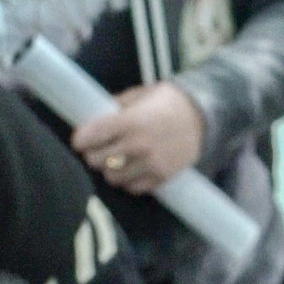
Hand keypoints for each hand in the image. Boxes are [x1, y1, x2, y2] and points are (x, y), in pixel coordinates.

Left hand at [68, 83, 209, 195]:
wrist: (203, 116)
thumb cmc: (167, 102)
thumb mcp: (139, 95)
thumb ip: (115, 107)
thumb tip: (92, 119)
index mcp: (130, 120)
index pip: (92, 135)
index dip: (80, 139)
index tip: (80, 140)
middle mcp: (138, 144)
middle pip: (96, 160)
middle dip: (94, 154)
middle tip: (98, 149)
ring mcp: (150, 163)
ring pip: (112, 177)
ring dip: (110, 169)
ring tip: (116, 160)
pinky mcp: (162, 177)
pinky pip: (133, 187)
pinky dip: (129, 180)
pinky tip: (133, 168)